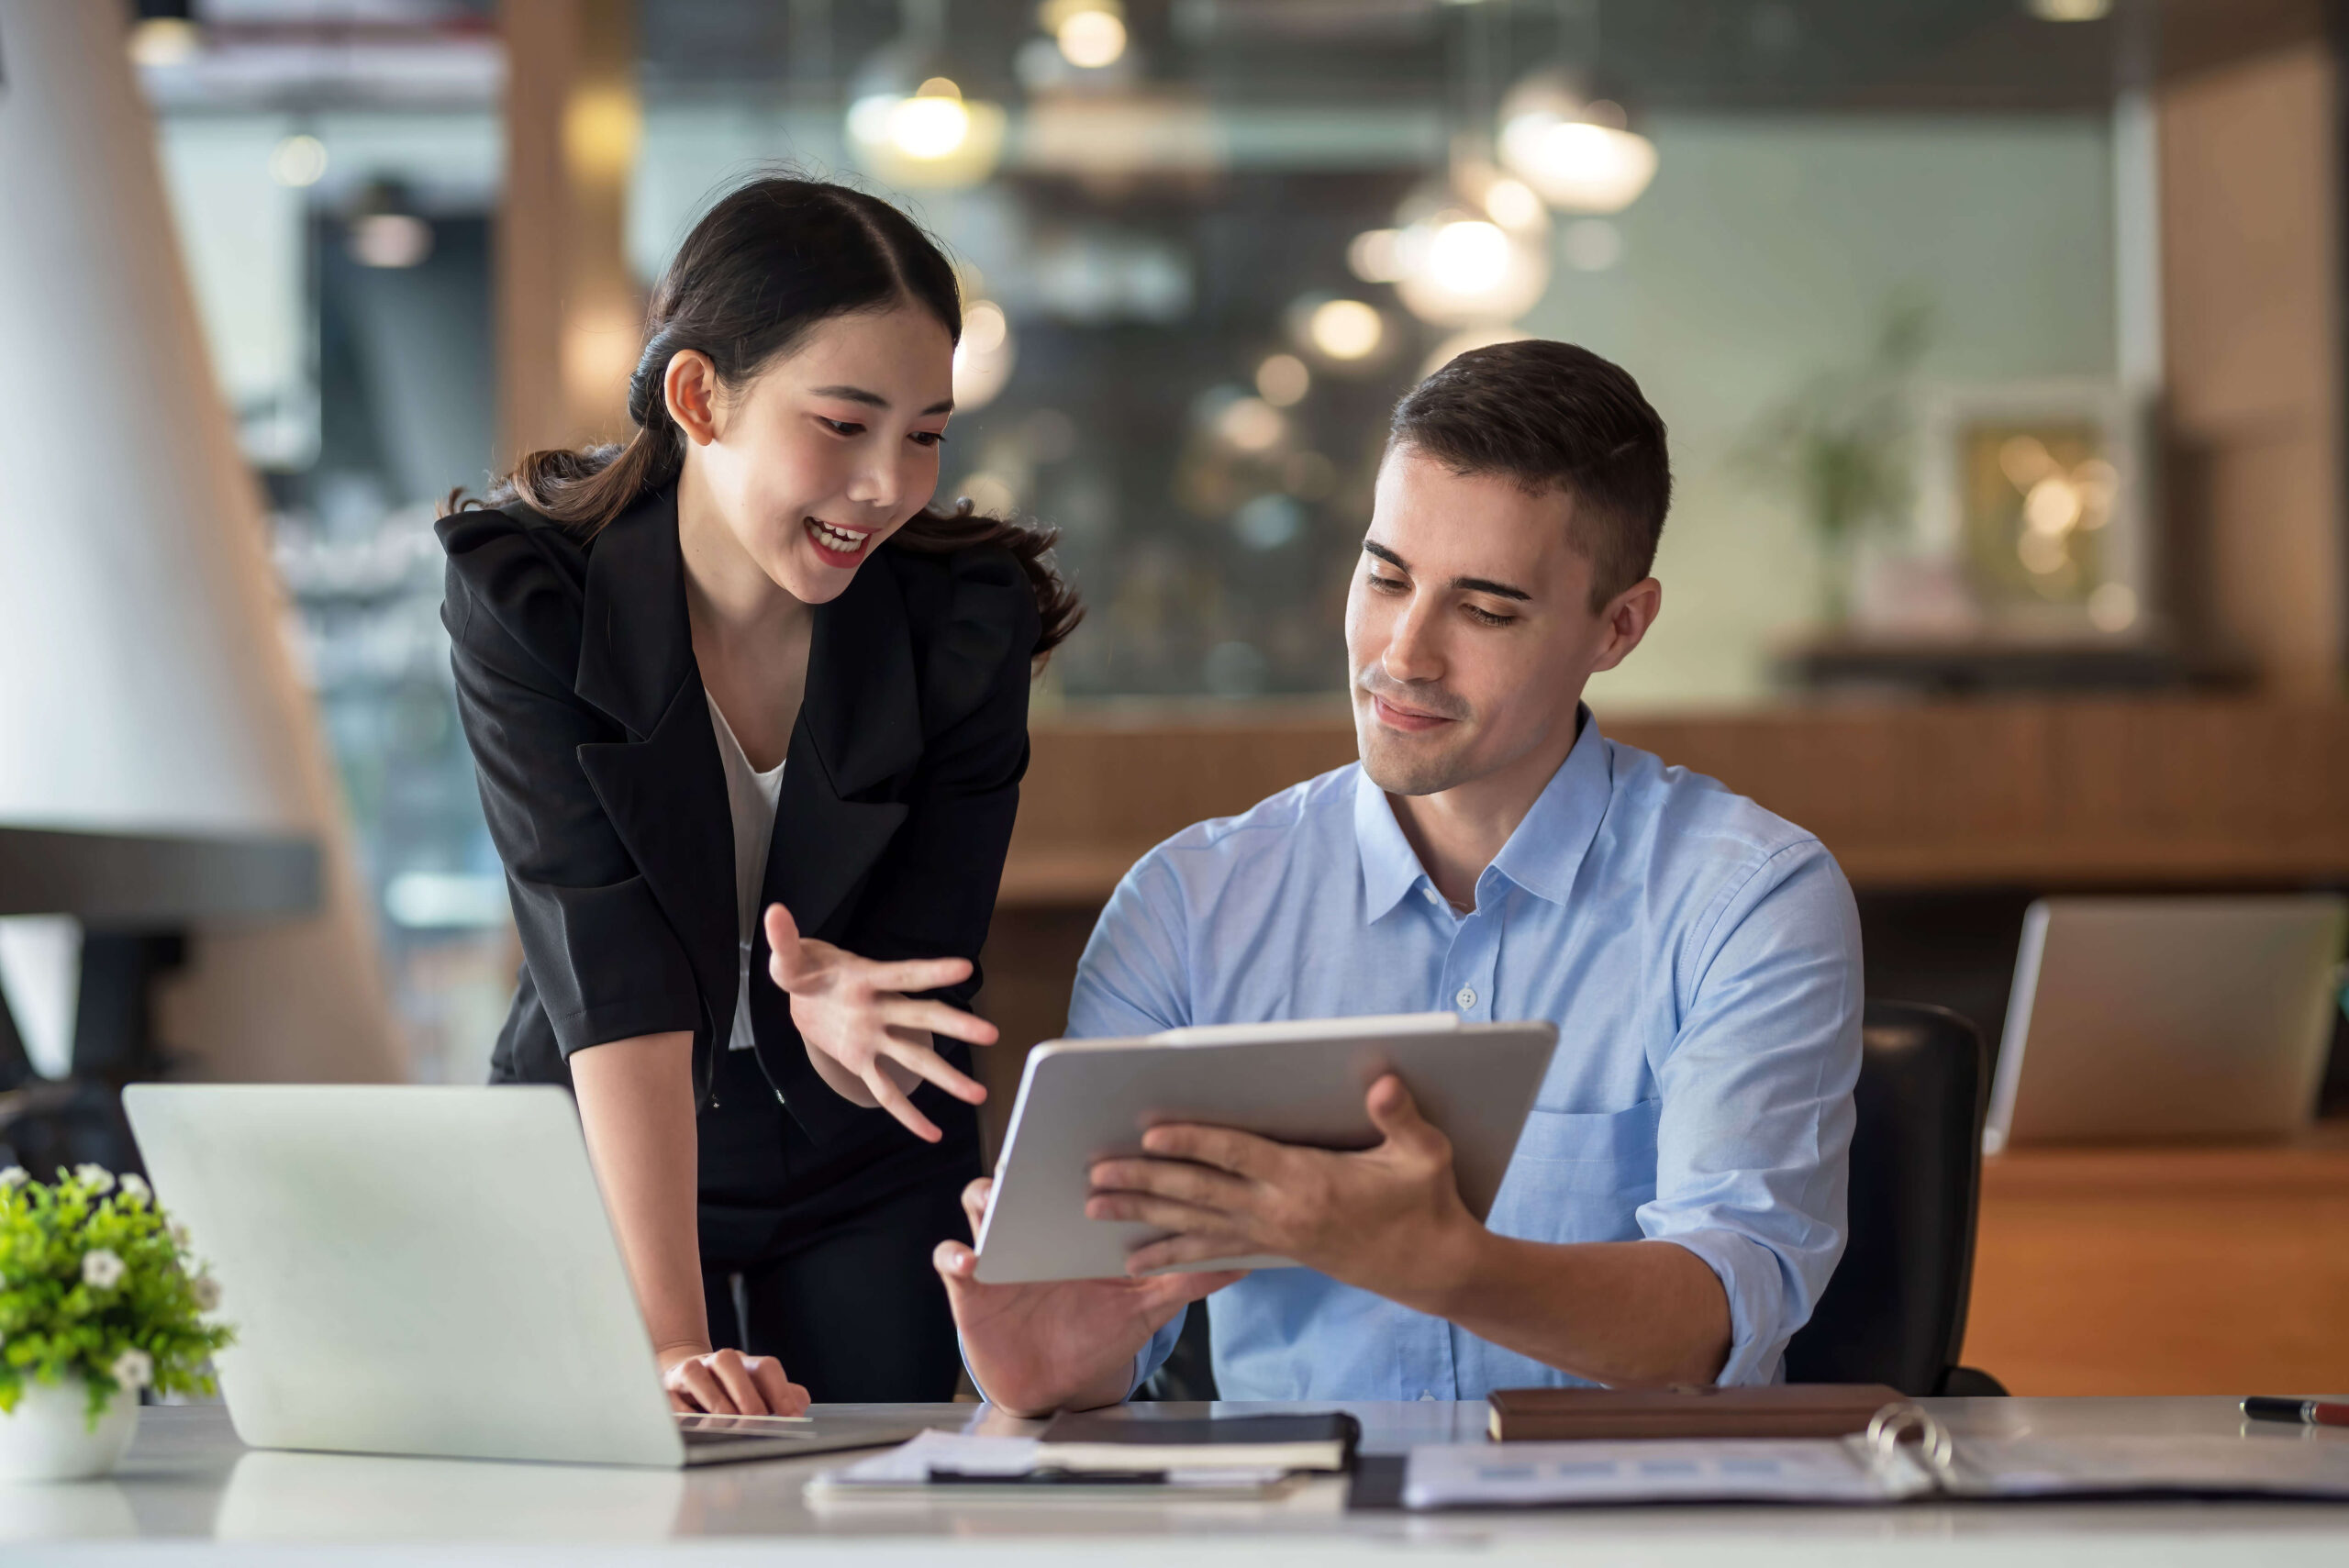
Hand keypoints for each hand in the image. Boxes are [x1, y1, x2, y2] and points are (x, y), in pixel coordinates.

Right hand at [657, 1342, 809, 1415]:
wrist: (683, 1372)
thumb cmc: (727, 1388)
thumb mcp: (755, 1388)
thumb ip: (780, 1396)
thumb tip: (800, 1404)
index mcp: (744, 1364)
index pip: (765, 1367)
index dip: (780, 1390)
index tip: (792, 1415)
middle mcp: (716, 1363)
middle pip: (729, 1362)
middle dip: (745, 1393)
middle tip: (757, 1419)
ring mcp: (689, 1372)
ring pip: (696, 1374)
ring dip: (713, 1399)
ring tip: (727, 1423)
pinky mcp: (666, 1389)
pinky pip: (669, 1396)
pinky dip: (682, 1412)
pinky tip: (694, 1426)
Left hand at [764, 902, 998, 1140]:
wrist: (806, 993)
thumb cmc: (806, 970)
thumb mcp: (792, 959)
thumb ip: (785, 941)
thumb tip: (774, 912)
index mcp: (866, 980)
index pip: (903, 974)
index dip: (932, 970)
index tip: (965, 967)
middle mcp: (879, 1009)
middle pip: (922, 1017)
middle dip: (956, 1025)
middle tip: (991, 1034)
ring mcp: (876, 1038)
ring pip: (915, 1057)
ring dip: (946, 1077)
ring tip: (979, 1095)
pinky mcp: (864, 1062)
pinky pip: (888, 1091)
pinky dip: (908, 1113)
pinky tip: (931, 1133)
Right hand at [933, 1177, 1243, 1416]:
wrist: (1057, 1384)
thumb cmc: (1100, 1336)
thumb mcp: (1146, 1308)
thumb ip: (1186, 1279)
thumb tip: (1245, 1258)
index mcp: (1075, 1224)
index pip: (1076, 1175)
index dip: (1086, 1153)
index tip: (1099, 1132)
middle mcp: (1035, 1226)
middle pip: (1023, 1177)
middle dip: (1027, 1161)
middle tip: (1037, 1152)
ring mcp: (999, 1251)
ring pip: (980, 1205)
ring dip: (984, 1199)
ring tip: (995, 1202)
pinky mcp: (969, 1287)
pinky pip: (951, 1261)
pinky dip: (956, 1257)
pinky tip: (971, 1261)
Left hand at [1085, 1075, 1480, 1307]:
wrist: (1432, 1268)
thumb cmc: (1427, 1203)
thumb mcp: (1425, 1155)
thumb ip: (1400, 1117)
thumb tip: (1384, 1082)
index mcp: (1309, 1180)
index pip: (1239, 1155)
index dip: (1194, 1142)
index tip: (1151, 1133)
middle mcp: (1280, 1211)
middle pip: (1199, 1193)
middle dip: (1144, 1183)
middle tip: (1095, 1175)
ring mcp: (1272, 1235)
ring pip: (1194, 1225)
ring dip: (1142, 1216)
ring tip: (1095, 1210)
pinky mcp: (1274, 1250)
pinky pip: (1211, 1252)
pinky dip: (1171, 1252)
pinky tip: (1137, 1257)